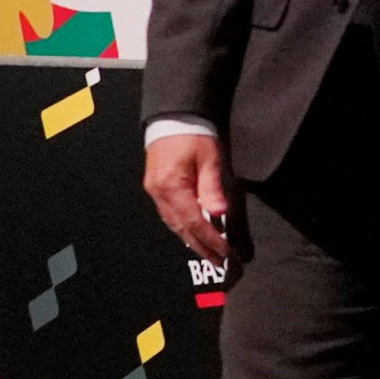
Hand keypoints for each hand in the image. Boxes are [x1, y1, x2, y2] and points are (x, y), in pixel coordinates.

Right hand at [145, 131, 232, 265]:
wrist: (172, 116)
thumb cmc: (193, 133)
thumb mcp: (208, 158)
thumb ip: (212, 187)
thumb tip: (218, 214)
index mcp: (171, 186)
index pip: (194, 222)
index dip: (210, 239)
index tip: (225, 252)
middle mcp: (159, 193)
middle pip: (181, 228)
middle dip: (200, 247)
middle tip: (218, 262)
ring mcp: (154, 191)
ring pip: (173, 223)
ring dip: (191, 240)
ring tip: (208, 253)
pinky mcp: (155, 187)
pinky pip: (168, 214)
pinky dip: (182, 227)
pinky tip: (192, 234)